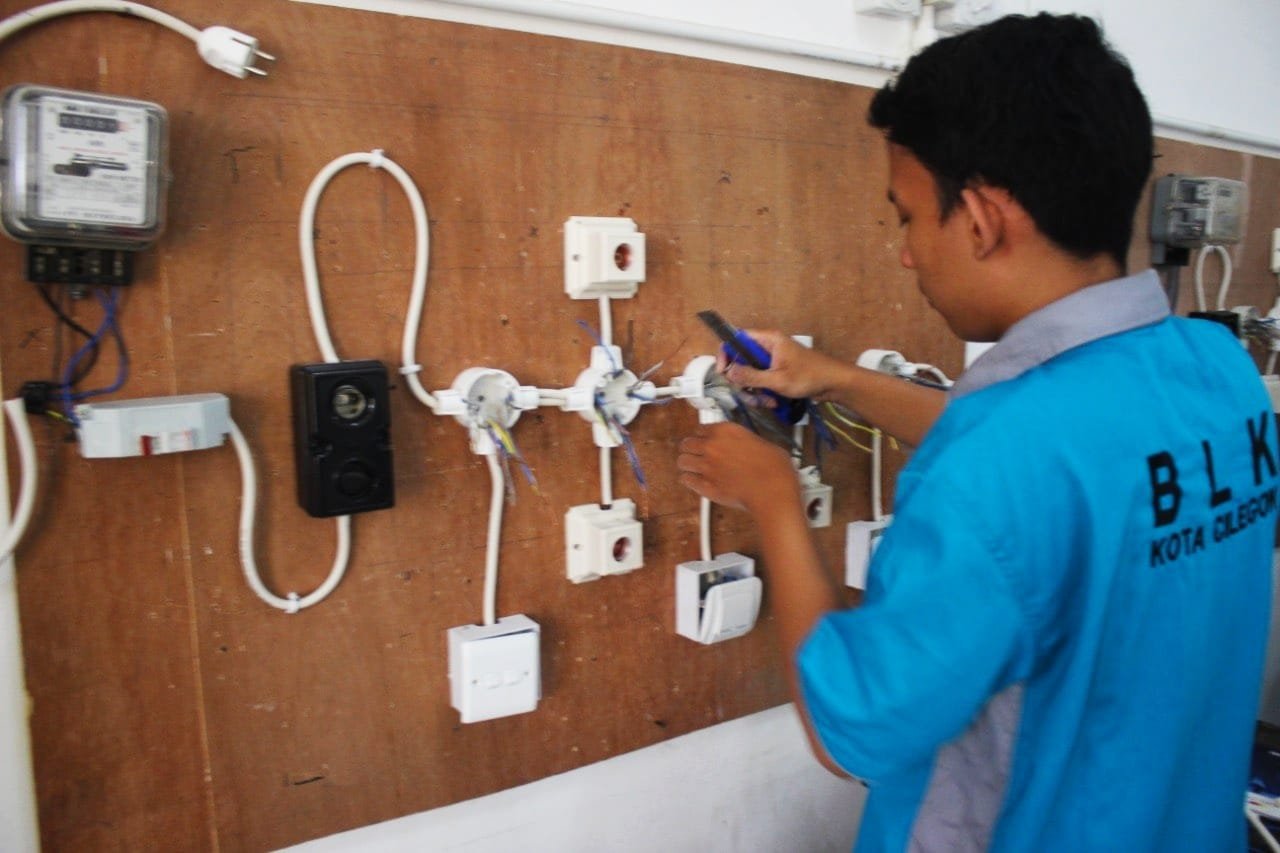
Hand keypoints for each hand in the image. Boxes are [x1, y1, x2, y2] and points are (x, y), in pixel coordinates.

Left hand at [677, 422, 799, 515]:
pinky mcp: (705, 486)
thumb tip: (745, 447)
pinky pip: (686, 480)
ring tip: (692, 468)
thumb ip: (745, 442)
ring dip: (687, 464)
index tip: (704, 441)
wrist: (773, 491)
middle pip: (687, 443)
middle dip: (690, 449)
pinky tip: (693, 481)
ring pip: (682, 461)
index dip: (702, 436)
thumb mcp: (762, 443)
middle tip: (695, 454)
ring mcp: (706, 466)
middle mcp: (712, 445)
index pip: (700, 429)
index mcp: (726, 430)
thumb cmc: (774, 468)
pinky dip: (689, 480)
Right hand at [717, 329, 849, 400]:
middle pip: (741, 361)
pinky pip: (761, 381)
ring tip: (768, 402)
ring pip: (751, 375)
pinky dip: (764, 393)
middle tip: (750, 394)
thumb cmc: (808, 376)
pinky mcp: (777, 372)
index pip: (737, 338)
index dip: (727, 354)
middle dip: (744, 381)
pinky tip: (774, 402)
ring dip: (755, 391)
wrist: (834, 384)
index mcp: (768, 340)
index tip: (724, 372)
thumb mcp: (777, 379)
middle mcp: (768, 347)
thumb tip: (728, 372)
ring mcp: (772, 360)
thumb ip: (751, 376)